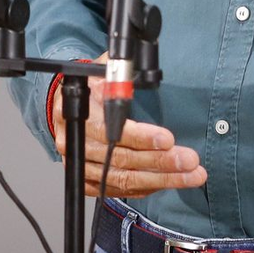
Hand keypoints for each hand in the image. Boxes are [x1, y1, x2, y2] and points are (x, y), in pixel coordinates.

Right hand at [51, 53, 206, 197]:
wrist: (63, 105)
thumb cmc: (89, 86)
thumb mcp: (102, 70)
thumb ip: (121, 70)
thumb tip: (145, 63)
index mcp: (80, 110)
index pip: (113, 129)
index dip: (142, 137)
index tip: (169, 139)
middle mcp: (78, 140)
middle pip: (122, 159)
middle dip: (162, 163)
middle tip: (191, 163)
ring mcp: (80, 163)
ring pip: (124, 179)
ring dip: (161, 179)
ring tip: (190, 176)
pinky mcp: (86, 179)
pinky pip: (119, 189)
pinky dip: (145, 187)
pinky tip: (167, 182)